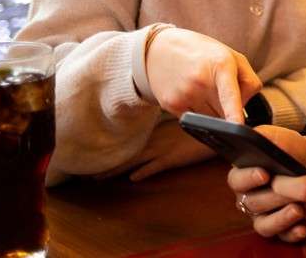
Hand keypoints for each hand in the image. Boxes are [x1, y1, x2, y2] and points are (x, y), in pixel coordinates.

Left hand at [97, 119, 215, 180]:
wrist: (216, 125)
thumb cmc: (200, 127)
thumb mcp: (179, 128)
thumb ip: (166, 133)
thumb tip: (154, 140)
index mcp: (156, 134)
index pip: (130, 145)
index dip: (113, 154)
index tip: (97, 161)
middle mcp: (155, 141)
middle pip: (127, 154)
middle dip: (108, 166)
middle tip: (89, 175)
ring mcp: (163, 149)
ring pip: (135, 160)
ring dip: (117, 170)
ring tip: (99, 179)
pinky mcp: (173, 157)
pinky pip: (156, 166)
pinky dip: (144, 172)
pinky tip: (132, 179)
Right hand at [145, 27, 261, 121]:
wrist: (159, 49)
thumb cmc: (203, 53)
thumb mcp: (232, 56)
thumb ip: (249, 81)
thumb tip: (244, 110)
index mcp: (221, 65)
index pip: (229, 95)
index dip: (234, 113)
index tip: (238, 127)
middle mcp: (201, 81)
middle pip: (225, 113)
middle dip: (227, 108)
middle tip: (217, 87)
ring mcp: (184, 94)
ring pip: (210, 120)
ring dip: (212, 111)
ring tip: (202, 88)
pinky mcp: (171, 104)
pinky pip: (194, 120)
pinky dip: (196, 112)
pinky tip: (190, 93)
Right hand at [225, 128, 305, 242]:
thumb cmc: (291, 149)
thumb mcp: (280, 137)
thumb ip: (264, 136)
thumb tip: (249, 133)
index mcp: (243, 175)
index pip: (236, 180)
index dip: (248, 178)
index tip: (265, 173)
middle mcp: (248, 198)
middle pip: (251, 204)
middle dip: (272, 197)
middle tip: (290, 191)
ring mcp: (262, 215)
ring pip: (263, 224)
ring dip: (281, 218)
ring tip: (298, 209)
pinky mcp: (280, 227)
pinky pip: (281, 236)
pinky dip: (292, 233)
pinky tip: (304, 227)